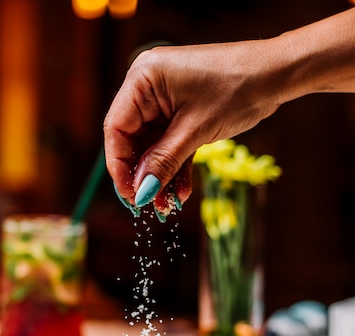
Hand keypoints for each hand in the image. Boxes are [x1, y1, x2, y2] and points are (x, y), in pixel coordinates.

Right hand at [103, 40, 279, 210]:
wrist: (274, 75)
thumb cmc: (236, 90)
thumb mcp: (195, 132)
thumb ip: (163, 163)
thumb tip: (140, 193)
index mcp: (142, 79)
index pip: (116, 129)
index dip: (119, 167)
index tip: (130, 196)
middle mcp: (147, 87)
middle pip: (132, 140)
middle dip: (143, 175)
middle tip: (150, 205)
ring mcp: (164, 99)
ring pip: (151, 147)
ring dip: (160, 176)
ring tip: (169, 205)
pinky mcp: (179, 111)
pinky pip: (169, 144)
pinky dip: (174, 166)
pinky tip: (181, 192)